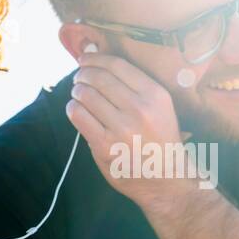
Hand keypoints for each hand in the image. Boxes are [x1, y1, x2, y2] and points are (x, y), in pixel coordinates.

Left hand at [65, 54, 190, 212]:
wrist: (166, 180)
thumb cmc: (159, 140)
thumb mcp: (160, 108)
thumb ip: (134, 86)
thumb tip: (96, 58)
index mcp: (156, 95)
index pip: (117, 65)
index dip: (95, 58)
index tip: (85, 59)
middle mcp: (140, 109)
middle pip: (98, 78)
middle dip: (83, 74)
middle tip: (79, 77)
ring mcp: (121, 128)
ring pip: (85, 94)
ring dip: (76, 91)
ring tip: (78, 93)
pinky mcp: (105, 145)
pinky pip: (78, 116)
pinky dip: (72, 108)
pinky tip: (75, 109)